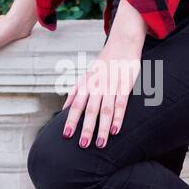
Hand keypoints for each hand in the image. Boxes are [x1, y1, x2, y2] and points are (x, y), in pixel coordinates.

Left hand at [62, 28, 143, 146]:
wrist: (122, 44)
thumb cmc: (103, 63)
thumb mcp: (86, 76)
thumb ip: (75, 92)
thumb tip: (64, 109)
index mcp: (86, 84)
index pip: (76, 105)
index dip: (71, 120)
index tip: (66, 135)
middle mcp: (97, 85)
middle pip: (90, 110)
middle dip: (86, 128)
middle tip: (83, 145)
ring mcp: (111, 85)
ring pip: (105, 110)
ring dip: (101, 128)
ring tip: (99, 144)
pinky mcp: (125, 85)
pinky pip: (121, 104)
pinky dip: (118, 117)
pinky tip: (115, 130)